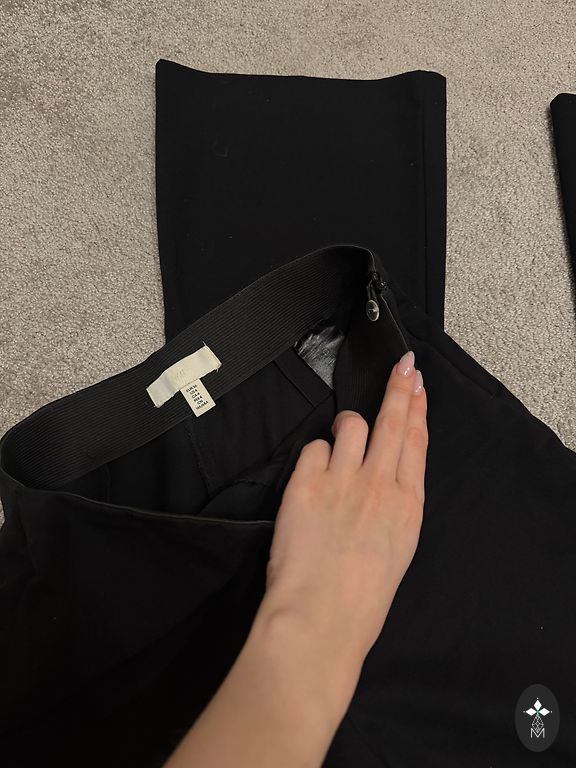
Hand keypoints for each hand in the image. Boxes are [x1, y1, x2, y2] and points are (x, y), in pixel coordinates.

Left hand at [254, 350, 426, 700]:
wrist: (321, 616)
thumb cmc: (361, 596)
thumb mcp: (397, 548)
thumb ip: (394, 504)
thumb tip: (384, 473)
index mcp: (407, 503)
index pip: (415, 441)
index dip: (416, 407)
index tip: (416, 383)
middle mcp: (379, 483)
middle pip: (391, 421)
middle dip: (398, 387)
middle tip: (402, 365)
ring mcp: (343, 479)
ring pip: (349, 424)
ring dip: (346, 427)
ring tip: (340, 450)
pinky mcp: (306, 483)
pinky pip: (313, 448)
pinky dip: (314, 458)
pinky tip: (313, 480)